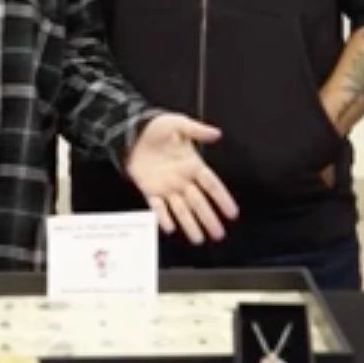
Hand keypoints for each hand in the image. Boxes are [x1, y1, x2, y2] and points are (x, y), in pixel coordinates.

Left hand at [124, 114, 238, 244]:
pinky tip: (169, 228)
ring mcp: (166, 187)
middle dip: (209, 219)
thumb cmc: (156, 127)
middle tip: (219, 234)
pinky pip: (158, 207)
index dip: (222, 199)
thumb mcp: (178, 124)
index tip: (232, 213)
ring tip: (198, 239)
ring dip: (190, 224)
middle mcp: (182, 180)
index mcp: (192, 165)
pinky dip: (163, 217)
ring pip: (181, 210)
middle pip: (199, 203)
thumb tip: (216, 134)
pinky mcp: (150, 190)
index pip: (212, 185)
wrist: (131, 132)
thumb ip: (197, 130)